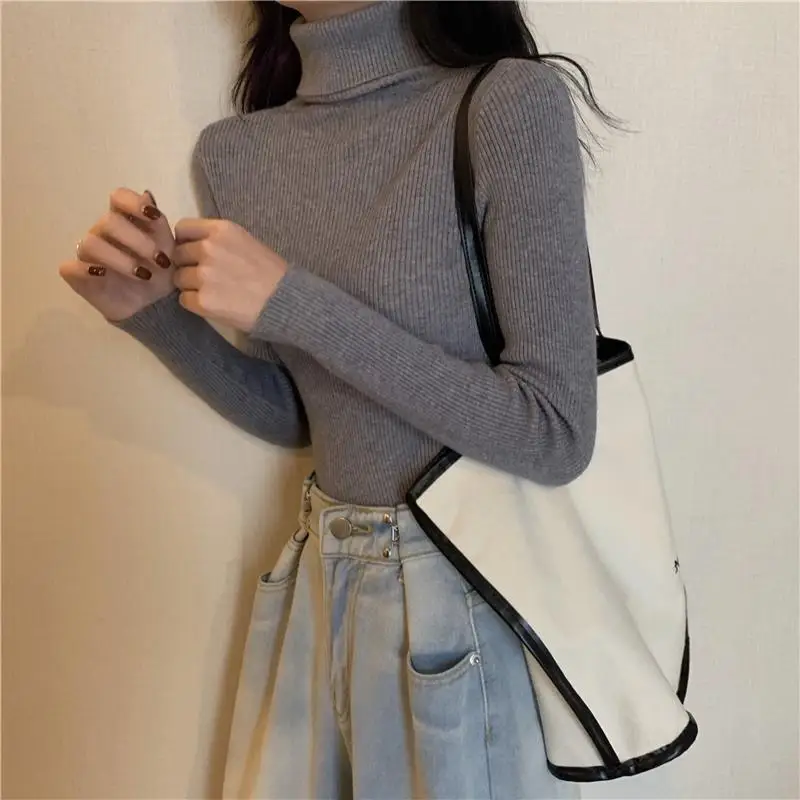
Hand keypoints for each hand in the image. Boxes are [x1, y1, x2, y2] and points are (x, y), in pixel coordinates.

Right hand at [59, 188, 176, 321]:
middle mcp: (104, 232)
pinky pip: (70, 267)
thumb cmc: (161, 270)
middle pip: (109, 222)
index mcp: (126, 219)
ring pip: (91, 243)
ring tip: (144, 275)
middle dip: (138, 241)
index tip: (154, 216)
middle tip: (161, 261)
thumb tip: (147, 195)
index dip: (133, 203)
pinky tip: (104, 276)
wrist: (157, 305)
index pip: (119, 197)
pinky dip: (84, 270)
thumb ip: (158, 223)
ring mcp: (88, 253)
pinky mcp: (78, 275)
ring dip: (121, 259)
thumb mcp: (169, 246)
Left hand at [171, 218, 287, 332]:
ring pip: (179, 279)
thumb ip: (217, 240)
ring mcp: (203, 276)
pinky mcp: (202, 301)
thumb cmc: (270, 273)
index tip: (194, 252)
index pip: (182, 228)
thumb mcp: (245, 242)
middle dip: (187, 265)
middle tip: (206, 276)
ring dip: (190, 286)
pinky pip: (184, 300)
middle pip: (178, 255)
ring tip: (213, 291)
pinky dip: (195, 303)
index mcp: (220, 230)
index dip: (185, 241)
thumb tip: (191, 246)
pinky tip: (214, 303)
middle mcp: (208, 249)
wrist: (285, 302)